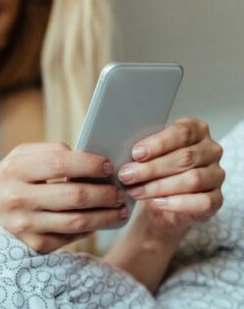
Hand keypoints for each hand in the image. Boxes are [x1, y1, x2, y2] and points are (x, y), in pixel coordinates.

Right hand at [0, 143, 127, 253]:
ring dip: (107, 215)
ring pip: (79, 221)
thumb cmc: (1, 185)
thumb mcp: (14, 160)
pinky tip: (98, 222)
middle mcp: (18, 198)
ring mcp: (25, 225)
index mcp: (14, 170)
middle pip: (76, 195)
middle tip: (120, 190)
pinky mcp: (32, 246)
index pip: (61, 162)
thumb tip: (86, 158)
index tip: (107, 166)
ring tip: (120, 209)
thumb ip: (47, 152)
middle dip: (106, 192)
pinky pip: (70, 238)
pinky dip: (90, 230)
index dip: (90, 164)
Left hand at [117, 118, 224, 238]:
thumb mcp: (145, 154)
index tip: (136, 153)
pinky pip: (201, 202)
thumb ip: (141, 148)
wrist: (160, 201)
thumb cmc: (152, 170)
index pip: (182, 132)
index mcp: (196, 131)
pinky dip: (176, 203)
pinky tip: (156, 202)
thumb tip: (119, 148)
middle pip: (185, 157)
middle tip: (127, 175)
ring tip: (135, 191)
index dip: (158, 143)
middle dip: (151, 168)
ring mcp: (216, 175)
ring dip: (158, 187)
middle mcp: (211, 151)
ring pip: (192, 179)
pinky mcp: (216, 199)